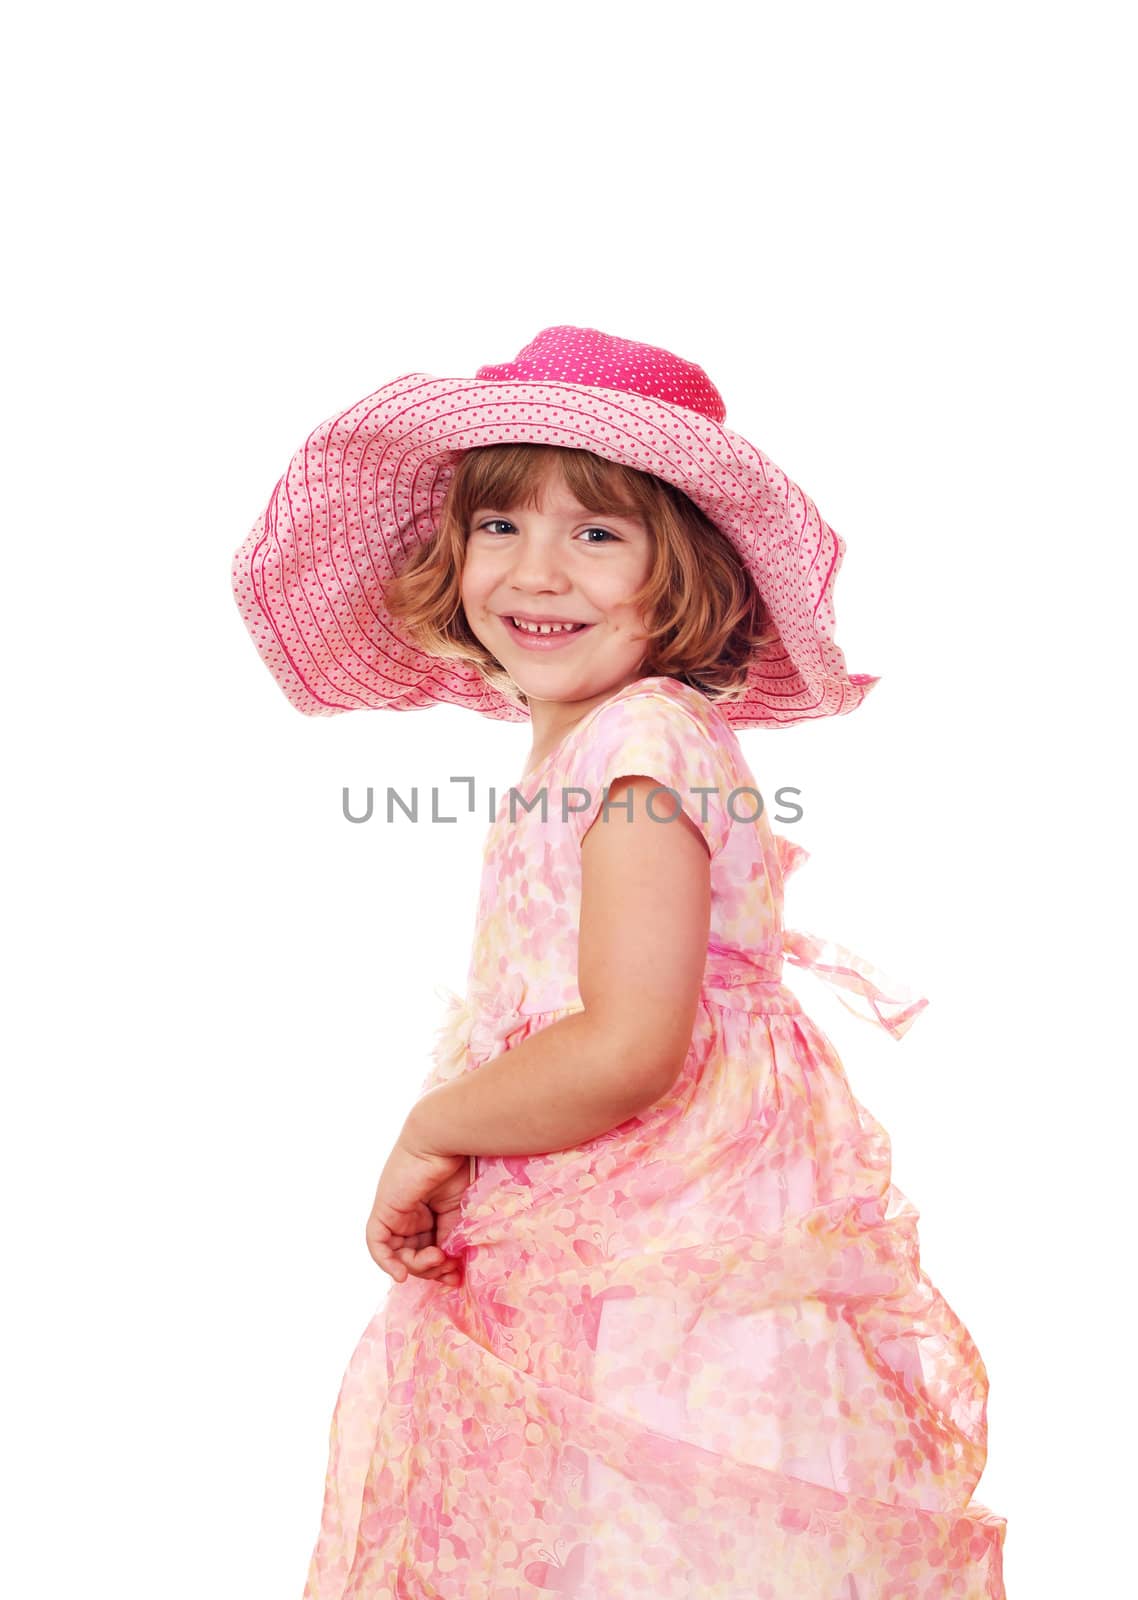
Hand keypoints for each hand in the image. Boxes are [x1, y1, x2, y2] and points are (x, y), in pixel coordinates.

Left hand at [365, 1130, 470, 1287]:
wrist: (446, 1140)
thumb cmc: (461, 1165)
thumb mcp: (460, 1210)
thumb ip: (453, 1236)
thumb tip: (452, 1265)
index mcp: (430, 1211)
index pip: (431, 1248)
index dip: (442, 1267)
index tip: (457, 1274)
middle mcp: (411, 1213)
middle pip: (415, 1255)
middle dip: (431, 1270)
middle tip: (448, 1269)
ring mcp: (397, 1212)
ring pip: (399, 1254)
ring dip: (418, 1266)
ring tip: (436, 1258)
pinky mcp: (385, 1210)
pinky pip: (377, 1244)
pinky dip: (387, 1262)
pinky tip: (402, 1273)